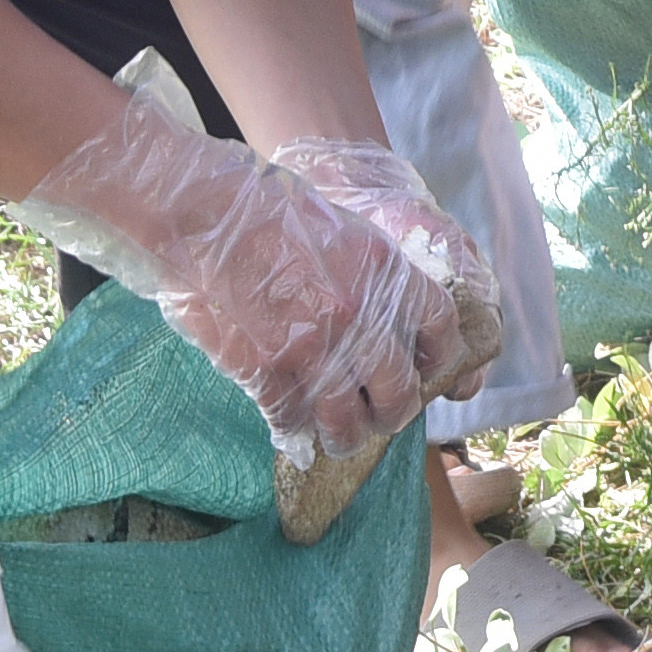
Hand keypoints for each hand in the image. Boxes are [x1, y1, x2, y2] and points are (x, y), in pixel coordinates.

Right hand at [8, 92, 502, 503]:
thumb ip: (374, 281)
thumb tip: (388, 328)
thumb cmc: (275, 212)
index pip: (438, 328)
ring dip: (346, 435)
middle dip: (392, 412)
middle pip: (399, 391)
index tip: (423, 368)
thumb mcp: (347, 232)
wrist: (212, 213)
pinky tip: (291, 422)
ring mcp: (316, 347)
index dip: (436, 357)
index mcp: (387, 273)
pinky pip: (292, 416)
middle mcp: (361, 315)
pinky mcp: (271, 368)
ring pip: (348, 420)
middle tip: (381, 416)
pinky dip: (293, 425)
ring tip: (339, 439)